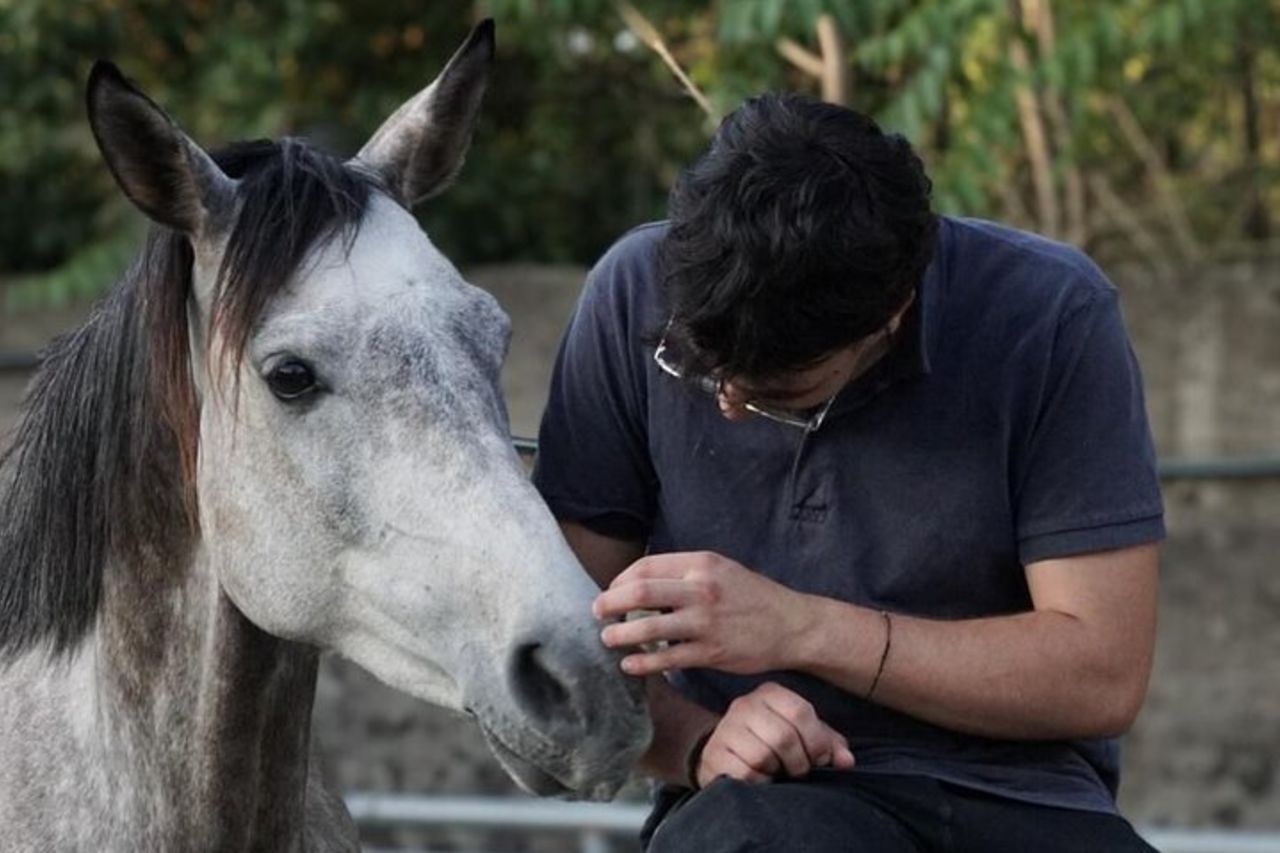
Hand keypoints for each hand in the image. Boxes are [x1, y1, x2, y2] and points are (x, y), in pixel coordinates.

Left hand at [593, 551, 813, 676]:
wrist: (792, 625)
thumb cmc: (752, 596)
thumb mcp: (720, 570)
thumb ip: (684, 573)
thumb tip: (640, 582)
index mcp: (701, 564)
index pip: (646, 567)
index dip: (620, 581)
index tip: (610, 593)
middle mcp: (701, 589)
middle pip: (640, 592)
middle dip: (610, 604)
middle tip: (597, 614)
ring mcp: (705, 622)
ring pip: (649, 627)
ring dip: (620, 635)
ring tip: (607, 640)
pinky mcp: (711, 652)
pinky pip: (667, 658)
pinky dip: (643, 663)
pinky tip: (630, 665)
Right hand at [694, 682, 854, 786]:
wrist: (727, 754)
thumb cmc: (773, 743)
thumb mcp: (803, 736)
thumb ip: (828, 744)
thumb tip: (847, 762)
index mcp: (770, 693)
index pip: (800, 712)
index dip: (816, 742)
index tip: (818, 759)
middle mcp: (744, 705)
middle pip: (784, 737)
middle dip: (798, 762)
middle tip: (798, 770)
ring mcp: (726, 729)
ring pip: (763, 755)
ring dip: (776, 772)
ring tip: (776, 771)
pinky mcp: (714, 755)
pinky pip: (745, 773)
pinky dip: (759, 782)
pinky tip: (759, 779)